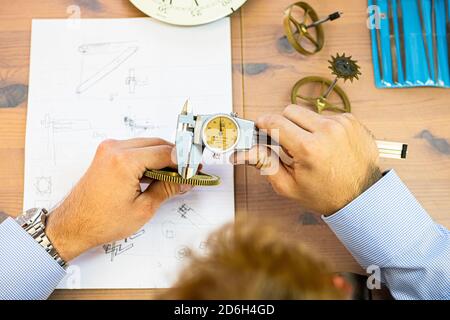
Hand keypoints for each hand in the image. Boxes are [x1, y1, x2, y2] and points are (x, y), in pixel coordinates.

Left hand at [46, 138, 190, 261]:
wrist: (73, 225)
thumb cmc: (100, 221)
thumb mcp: (143, 208)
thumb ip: (168, 189)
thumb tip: (184, 181)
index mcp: (124, 161)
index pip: (165, 153)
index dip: (184, 162)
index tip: (195, 168)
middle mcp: (115, 149)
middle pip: (157, 144)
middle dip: (175, 158)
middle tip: (188, 172)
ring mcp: (109, 150)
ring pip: (147, 145)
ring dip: (162, 157)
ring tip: (174, 175)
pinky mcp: (107, 154)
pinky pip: (134, 149)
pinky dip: (148, 158)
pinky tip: (158, 173)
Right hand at [232, 105, 381, 215]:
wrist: (361, 197)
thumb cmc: (326, 194)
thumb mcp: (289, 186)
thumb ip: (265, 164)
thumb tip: (247, 150)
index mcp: (309, 148)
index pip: (275, 121)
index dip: (263, 123)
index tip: (260, 126)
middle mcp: (327, 130)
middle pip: (290, 111)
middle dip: (284, 124)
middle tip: (288, 144)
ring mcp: (342, 123)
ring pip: (308, 113)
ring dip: (303, 126)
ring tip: (310, 147)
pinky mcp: (351, 121)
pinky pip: (325, 116)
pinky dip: (320, 127)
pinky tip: (325, 145)